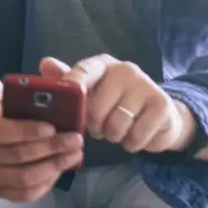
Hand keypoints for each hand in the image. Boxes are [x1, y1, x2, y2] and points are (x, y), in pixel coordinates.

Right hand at [0, 67, 84, 201]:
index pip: (0, 133)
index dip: (27, 132)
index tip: (52, 127)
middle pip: (18, 157)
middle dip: (50, 148)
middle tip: (75, 139)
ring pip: (25, 178)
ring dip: (54, 167)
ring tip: (75, 153)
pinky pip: (26, 194)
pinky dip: (46, 184)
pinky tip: (61, 168)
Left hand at [41, 56, 192, 153]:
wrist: (160, 115)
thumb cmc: (115, 102)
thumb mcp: (90, 91)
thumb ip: (67, 81)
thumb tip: (45, 63)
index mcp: (102, 64)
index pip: (84, 70)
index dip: (72, 85)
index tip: (64, 100)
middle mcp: (125, 70)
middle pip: (97, 108)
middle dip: (94, 126)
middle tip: (99, 127)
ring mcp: (146, 86)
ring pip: (116, 125)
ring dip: (113, 136)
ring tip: (116, 130)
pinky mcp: (162, 105)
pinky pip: (136, 136)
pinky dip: (131, 144)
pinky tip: (134, 136)